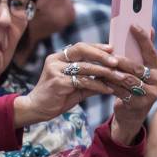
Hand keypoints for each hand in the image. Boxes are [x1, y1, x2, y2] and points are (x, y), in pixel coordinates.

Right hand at [15, 42, 131, 125]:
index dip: (97, 47)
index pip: (80, 47)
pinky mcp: (58, 82)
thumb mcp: (75, 87)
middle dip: (101, 55)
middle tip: (117, 61)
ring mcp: (55, 70)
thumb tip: (111, 77)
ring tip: (119, 77)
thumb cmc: (56, 97)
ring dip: (105, 72)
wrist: (37, 109)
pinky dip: (98, 85)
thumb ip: (90, 80)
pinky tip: (108, 89)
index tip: (112, 50)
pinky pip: (83, 81)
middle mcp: (55, 60)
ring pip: (85, 67)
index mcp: (58, 58)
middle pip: (82, 50)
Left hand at [109, 25, 156, 143]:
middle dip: (120, 60)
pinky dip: (108, 84)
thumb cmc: (134, 84)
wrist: (132, 112)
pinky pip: (120, 91)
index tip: (132, 24)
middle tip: (107, 55)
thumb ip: (143, 51)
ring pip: (127, 79)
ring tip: (100, 67)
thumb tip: (150, 27)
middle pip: (136, 67)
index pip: (151, 50)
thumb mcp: (141, 68)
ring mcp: (151, 94)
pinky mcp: (139, 104)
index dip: (142, 37)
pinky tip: (99, 80)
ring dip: (111, 73)